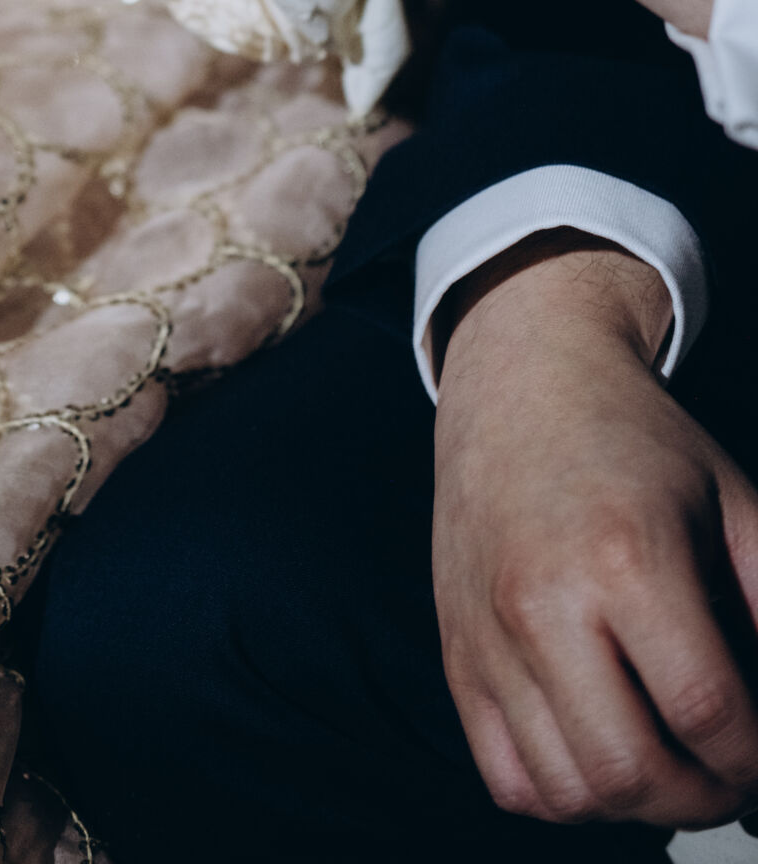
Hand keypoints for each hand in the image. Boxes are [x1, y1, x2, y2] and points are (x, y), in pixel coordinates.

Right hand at [434, 234, 757, 829]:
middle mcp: (544, 602)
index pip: (706, 710)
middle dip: (702, 797)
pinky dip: (563, 794)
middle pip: (632, 771)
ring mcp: (490, 633)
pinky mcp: (458, 651)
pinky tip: (598, 751)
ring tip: (665, 763)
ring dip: (635, 802)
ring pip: (568, 791)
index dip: (753, 757)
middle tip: (724, 770)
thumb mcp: (731, 499)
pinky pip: (507, 776)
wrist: (521, 384)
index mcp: (626, 557)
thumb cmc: (631, 439)